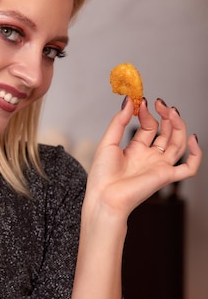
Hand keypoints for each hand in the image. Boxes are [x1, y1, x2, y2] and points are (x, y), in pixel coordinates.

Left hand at [85, 96, 201, 217]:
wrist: (104, 197)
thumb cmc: (102, 176)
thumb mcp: (108, 142)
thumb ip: (119, 121)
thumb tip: (128, 101)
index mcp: (135, 150)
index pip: (148, 127)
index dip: (147, 113)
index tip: (142, 102)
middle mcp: (149, 157)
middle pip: (166, 133)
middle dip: (165, 116)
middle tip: (160, 103)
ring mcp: (159, 166)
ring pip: (178, 144)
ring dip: (178, 126)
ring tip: (172, 111)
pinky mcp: (165, 176)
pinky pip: (189, 168)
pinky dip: (196, 155)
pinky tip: (193, 138)